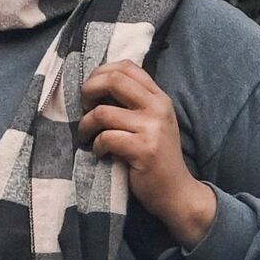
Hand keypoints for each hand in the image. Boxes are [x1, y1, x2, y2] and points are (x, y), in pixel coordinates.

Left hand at [73, 61, 217, 245]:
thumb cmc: (156, 158)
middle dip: (89, 90)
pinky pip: (106, 138)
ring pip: (103, 112)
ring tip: (88, 137)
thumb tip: (95, 87)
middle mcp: (158, 108)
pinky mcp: (144, 149)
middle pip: (114, 80)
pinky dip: (97, 146)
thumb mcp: (152, 123)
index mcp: (160, 98)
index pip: (127, 67)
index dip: (101, 72)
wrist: (176, 192)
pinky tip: (102, 154)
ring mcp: (152, 128)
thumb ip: (133, 104)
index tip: (91, 90)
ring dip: (86, 125)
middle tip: (83, 107)